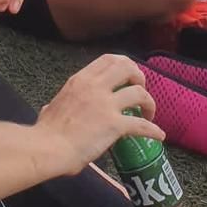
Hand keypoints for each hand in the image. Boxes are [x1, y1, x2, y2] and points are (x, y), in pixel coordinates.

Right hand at [36, 54, 161, 177]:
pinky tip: (158, 135)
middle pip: (127, 67)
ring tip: (149, 113)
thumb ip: (58, 104)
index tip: (128, 77)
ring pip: (139, 93)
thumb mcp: (51, 106)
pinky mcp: (115, 125)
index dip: (124, 65)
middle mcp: (95, 86)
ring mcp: (106, 104)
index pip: (108, 59)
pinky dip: (153, 130)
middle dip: (139, 77)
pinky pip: (142, 125)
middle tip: (140, 90)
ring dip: (149, 102)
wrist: (49, 148)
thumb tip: (49, 110)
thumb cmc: (47, 131)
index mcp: (81, 79)